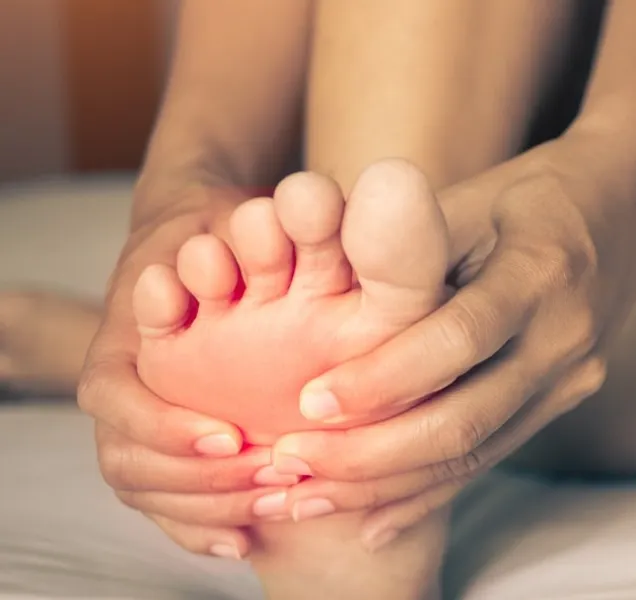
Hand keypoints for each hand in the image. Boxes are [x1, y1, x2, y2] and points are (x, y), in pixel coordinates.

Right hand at [77, 183, 278, 558]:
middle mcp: (125, 383)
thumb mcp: (244, 216)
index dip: (164, 425)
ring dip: (206, 507)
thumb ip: (271, 226)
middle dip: (195, 481)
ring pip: (144, 487)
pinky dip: (199, 528)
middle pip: (127, 459)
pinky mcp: (170, 444)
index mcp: (126, 335)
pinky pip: (164, 503)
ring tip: (276, 509)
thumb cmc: (231, 225)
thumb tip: (314, 211)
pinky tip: (246, 543)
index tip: (228, 436)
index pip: (114, 396)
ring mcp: (142, 417)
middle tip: (271, 484)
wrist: (212, 238)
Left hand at [270, 129, 635, 546]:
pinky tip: (373, 519)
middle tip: (292, 464)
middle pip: (468, 418)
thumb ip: (402, 246)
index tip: (310, 402)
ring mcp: (573, 377)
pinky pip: (492, 455)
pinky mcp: (564, 400)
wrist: (622, 206)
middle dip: (373, 454)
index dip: (384, 378)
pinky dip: (428, 490)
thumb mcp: (468, 198)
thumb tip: (311, 299)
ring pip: (477, 452)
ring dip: (389, 485)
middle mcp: (566, 336)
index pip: (459, 339)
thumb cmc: (525, 193)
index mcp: (540, 271)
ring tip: (309, 496)